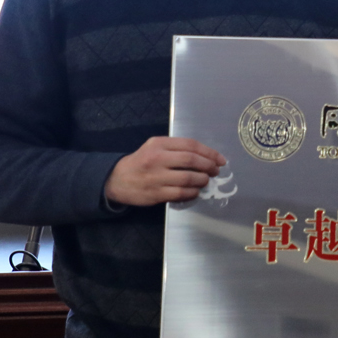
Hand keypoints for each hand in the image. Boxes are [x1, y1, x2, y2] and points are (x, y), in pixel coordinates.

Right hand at [103, 137, 225, 206]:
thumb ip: (176, 148)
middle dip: (208, 166)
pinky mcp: (155, 193)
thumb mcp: (155, 146)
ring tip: (205, 180)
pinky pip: (180, 194)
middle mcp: (157, 158)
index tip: (220, 159)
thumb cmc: (142, 161)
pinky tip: (195, 191)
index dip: (209, 152)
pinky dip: (192, 193)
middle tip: (215, 171)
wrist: (117, 180)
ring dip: (202, 180)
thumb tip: (206, 156)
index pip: (190, 145)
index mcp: (159, 143)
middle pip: (191, 160)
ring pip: (187, 178)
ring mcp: (156, 177)